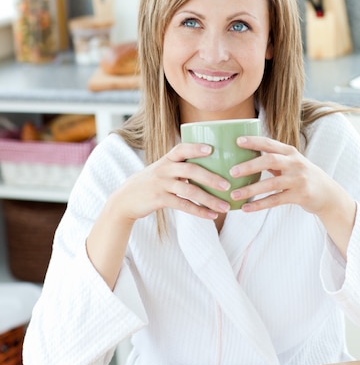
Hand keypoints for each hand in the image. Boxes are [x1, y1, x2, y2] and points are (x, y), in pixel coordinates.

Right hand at [108, 142, 230, 222]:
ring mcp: (161, 184)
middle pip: (191, 170)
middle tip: (228, 185)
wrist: (125, 199)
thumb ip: (180, 167)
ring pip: (190, 191)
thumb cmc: (151, 183)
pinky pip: (183, 205)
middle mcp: (164, 169)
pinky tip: (211, 215)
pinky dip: (199, 211)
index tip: (212, 149)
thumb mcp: (162, 170)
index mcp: (166, 160)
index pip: (181, 149)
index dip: (196, 148)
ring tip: (225, 206)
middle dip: (211, 178)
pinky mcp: (159, 200)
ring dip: (210, 199)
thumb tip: (210, 169)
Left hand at [228, 135, 355, 257]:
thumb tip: (244, 157)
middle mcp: (295, 163)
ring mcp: (298, 180)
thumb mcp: (292, 163)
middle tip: (232, 172)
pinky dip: (259, 205)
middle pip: (270, 160)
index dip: (254, 141)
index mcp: (290, 152)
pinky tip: (246, 208)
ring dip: (251, 190)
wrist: (328, 194)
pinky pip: (276, 200)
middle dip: (250, 165)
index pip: (270, 143)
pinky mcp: (300, 196)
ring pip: (271, 184)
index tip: (237, 141)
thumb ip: (273, 159)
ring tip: (234, 195)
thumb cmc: (303, 176)